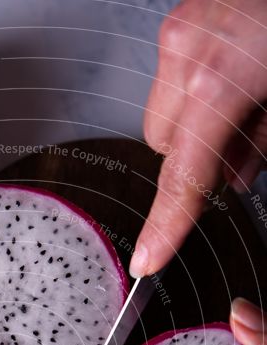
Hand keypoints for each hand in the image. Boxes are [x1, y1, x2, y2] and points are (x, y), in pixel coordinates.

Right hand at [131, 0, 266, 278]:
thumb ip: (259, 145)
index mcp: (215, 80)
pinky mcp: (181, 21)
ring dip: (197, 123)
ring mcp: (179, 33)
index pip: (181, 176)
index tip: (148, 260)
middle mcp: (185, 54)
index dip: (166, 225)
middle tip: (246, 135)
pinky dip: (199, 92)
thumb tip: (233, 177)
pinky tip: (236, 75)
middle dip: (196, 154)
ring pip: (164, 116)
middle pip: (163, 146)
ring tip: (246, 97)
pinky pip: (172, 81)